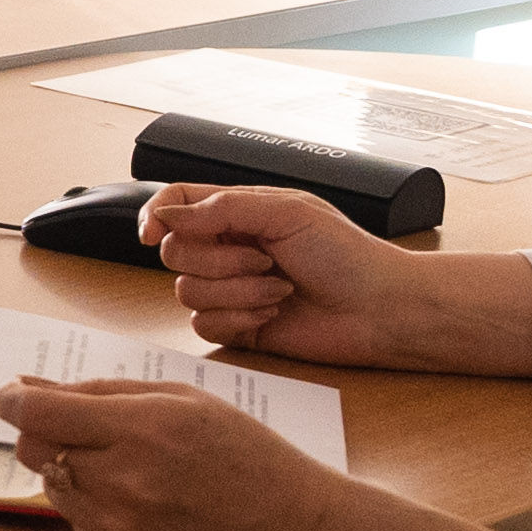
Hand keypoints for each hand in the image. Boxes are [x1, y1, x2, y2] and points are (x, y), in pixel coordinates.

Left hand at [0, 380, 335, 530]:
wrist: (288, 527)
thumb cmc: (240, 451)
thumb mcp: (179, 398)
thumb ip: (99, 391)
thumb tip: (27, 388)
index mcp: (140, 429)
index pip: (37, 414)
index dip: (13, 400)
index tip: (12, 395)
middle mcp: (121, 482)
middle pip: (32, 450)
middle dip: (43, 431)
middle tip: (82, 427)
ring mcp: (117, 528)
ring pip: (51, 486)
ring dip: (71, 469)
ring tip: (127, 467)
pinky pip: (75, 523)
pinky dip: (93, 506)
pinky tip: (141, 502)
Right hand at [143, 185, 531, 374]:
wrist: (379, 309)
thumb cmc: (348, 255)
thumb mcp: (286, 212)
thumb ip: (221, 208)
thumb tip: (166, 216)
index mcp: (238, 212)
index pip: (175, 204)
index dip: (155, 216)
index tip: (152, 234)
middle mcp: (228, 248)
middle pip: (176, 252)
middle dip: (220, 259)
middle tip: (266, 259)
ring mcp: (230, 289)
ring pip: (187, 292)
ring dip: (237, 292)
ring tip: (279, 289)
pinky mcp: (236, 326)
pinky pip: (203, 326)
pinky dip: (239, 319)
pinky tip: (273, 314)